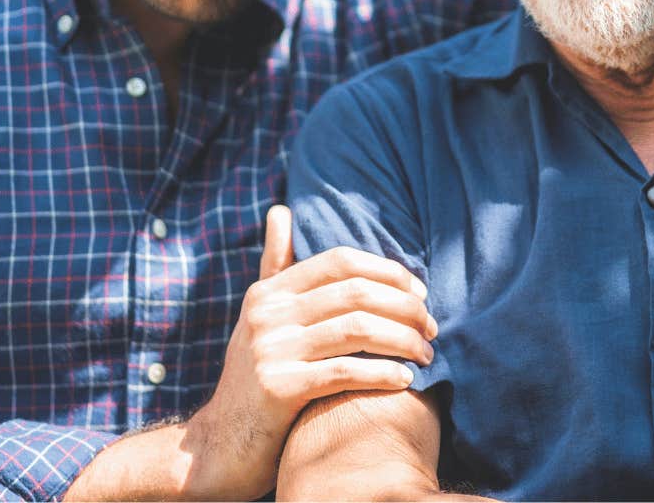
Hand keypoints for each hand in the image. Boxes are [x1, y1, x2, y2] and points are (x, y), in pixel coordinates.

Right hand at [185, 206, 435, 499]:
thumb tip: (281, 210)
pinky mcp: (276, 389)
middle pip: (356, 293)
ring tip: (427, 355)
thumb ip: (276, 265)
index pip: (341, 261)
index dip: (388, 272)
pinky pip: (344, 372)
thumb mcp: (260, 316)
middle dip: (405, 309)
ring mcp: (269, 350)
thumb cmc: (254, 375)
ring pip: (357, 330)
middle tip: (432, 329)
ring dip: (403, 341)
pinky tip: (405, 379)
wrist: (222, 443)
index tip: (420, 294)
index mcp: (269, 292)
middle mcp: (267, 314)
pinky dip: (382, 373)